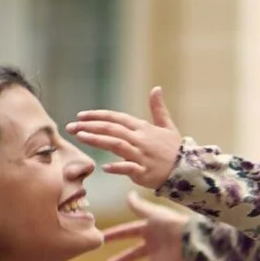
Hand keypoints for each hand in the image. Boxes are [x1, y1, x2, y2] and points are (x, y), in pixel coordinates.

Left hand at [67, 87, 182, 188]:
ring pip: (116, 145)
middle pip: (112, 129)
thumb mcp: (167, 126)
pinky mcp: (145, 172)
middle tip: (71, 127)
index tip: (80, 116)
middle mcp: (140, 139)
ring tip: (81, 137)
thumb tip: (156, 88)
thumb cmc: (175, 149)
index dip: (97, 116)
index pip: (116, 118)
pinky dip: (117, 167)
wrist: (188, 170)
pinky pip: (129, 169)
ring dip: (98, 140)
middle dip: (89, 126)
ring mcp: (142, 156)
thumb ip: (158, 108)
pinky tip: (104, 167)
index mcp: (143, 128)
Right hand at [102, 191, 188, 260]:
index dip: (114, 235)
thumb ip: (139, 206)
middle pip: (133, 255)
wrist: (190, 236)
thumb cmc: (171, 223)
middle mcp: (152, 245)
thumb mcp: (152, 213)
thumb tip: (129, 194)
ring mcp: (160, 258)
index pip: (126, 232)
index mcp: (147, 230)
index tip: (101, 238)